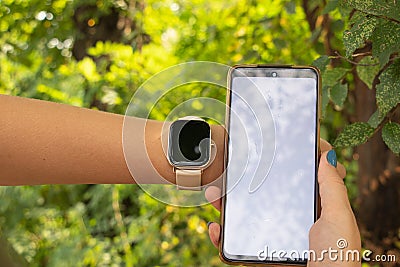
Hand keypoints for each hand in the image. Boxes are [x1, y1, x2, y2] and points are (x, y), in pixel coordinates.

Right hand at [205, 139, 360, 265]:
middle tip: (231, 167)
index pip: (297, 178)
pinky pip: (237, 241)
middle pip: (264, 193)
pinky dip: (223, 235)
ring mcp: (274, 235)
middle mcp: (291, 218)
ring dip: (226, 204)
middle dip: (243, 179)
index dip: (285, 160)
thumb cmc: (338, 259)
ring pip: (246, 214)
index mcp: (312, 207)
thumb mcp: (339, 218)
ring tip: (215, 194)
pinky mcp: (262, 251)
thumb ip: (332, 188)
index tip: (272, 143)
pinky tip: (216, 228)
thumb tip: (327, 155)